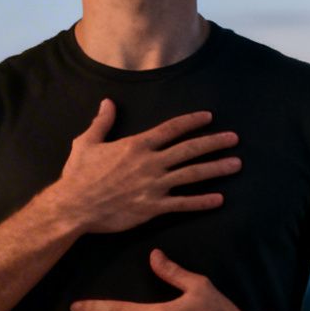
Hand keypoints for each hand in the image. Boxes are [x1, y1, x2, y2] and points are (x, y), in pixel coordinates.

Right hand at [49, 100, 239, 234]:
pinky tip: (218, 199)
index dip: (192, 122)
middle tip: (234, 138)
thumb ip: (102, 123)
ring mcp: (154, 186)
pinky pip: (183, 203)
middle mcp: (150, 163)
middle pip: (189, 150)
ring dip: (216, 168)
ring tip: (236, 164)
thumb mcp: (86, 143)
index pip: (171, 129)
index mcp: (137, 145)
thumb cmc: (78, 175)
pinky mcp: (153, 207)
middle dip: (214, 142)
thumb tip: (107, 102)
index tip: (209, 117)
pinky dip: (202, 201)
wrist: (74, 206)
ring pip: (192, 174)